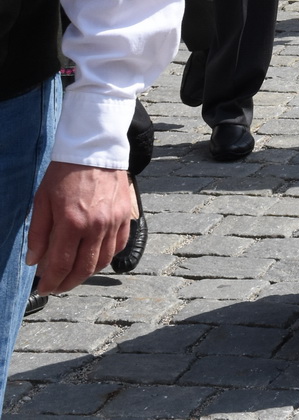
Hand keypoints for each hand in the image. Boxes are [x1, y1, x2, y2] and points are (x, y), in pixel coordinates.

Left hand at [26, 163, 132, 293]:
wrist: (95, 148)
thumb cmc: (65, 172)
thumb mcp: (43, 200)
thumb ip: (38, 234)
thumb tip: (34, 262)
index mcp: (72, 222)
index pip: (61, 265)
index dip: (51, 282)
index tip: (45, 288)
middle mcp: (95, 225)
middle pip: (83, 269)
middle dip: (68, 283)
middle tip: (58, 285)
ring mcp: (113, 221)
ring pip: (102, 261)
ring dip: (87, 273)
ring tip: (75, 273)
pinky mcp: (125, 215)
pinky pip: (118, 246)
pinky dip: (107, 257)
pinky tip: (95, 257)